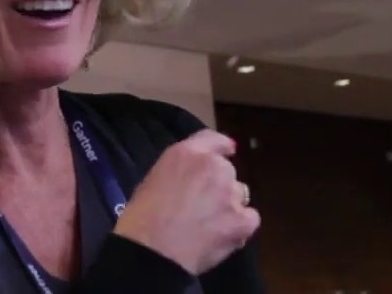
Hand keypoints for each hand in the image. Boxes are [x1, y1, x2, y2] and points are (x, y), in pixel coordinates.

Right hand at [113, 130, 259, 274]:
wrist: (154, 251)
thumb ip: (179, 172)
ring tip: (210, 224)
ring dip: (229, 205)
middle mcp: (215, 167)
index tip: (227, 151)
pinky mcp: (244, 220)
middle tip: (202, 204)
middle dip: (219, 185)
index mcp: (187, 154)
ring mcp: (232, 193)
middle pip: (227, 171)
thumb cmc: (141, 217)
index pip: (214, 139)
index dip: (222, 147)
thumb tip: (190, 180)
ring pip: (239, 194)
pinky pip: (249, 218)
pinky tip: (223, 236)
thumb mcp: (154, 180)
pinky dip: (239, 226)